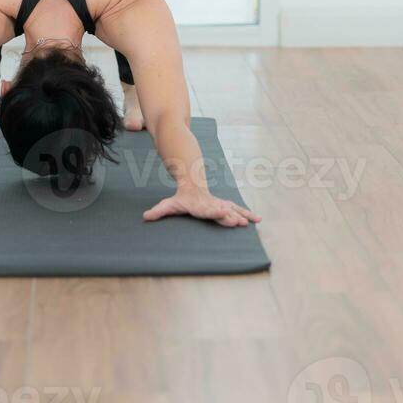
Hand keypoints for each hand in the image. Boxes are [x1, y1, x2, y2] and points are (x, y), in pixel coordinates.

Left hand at [143, 190, 260, 227]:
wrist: (192, 182)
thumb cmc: (181, 198)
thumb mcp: (169, 204)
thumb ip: (158, 211)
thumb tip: (144, 217)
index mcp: (199, 206)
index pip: (207, 210)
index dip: (215, 211)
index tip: (224, 211)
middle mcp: (212, 205)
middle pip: (222, 210)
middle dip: (230, 216)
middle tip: (239, 221)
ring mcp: (220, 204)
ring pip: (233, 209)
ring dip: (243, 215)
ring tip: (255, 221)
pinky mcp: (225, 206)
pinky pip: (238, 210)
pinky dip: (247, 214)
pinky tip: (258, 219)